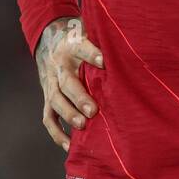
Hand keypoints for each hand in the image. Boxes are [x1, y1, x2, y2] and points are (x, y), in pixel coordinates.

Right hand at [35, 16, 103, 150]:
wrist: (49, 42)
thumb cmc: (78, 41)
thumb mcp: (88, 33)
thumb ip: (104, 42)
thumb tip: (130, 50)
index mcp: (71, 47)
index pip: (81, 48)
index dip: (92, 55)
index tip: (103, 60)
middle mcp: (59, 67)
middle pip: (66, 82)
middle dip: (79, 97)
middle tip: (93, 110)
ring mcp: (50, 84)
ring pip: (55, 100)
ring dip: (68, 114)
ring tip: (82, 126)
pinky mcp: (48, 98)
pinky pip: (48, 117)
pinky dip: (57, 133)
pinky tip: (69, 145)